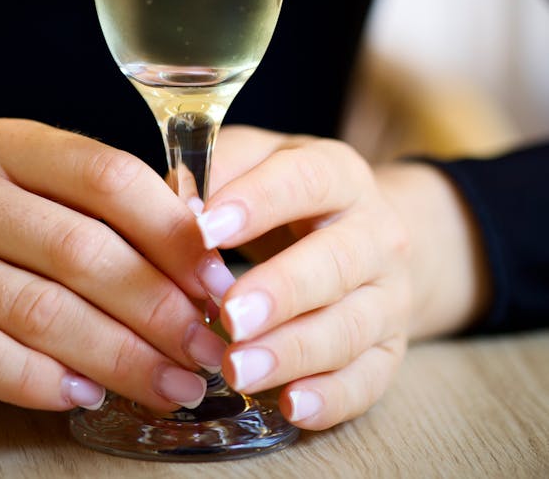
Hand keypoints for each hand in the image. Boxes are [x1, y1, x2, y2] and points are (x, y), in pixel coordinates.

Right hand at [0, 119, 230, 412]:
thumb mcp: (40, 194)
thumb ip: (110, 212)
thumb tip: (206, 261)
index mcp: (9, 145)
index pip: (106, 175)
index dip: (172, 231)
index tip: (218, 281)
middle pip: (81, 249)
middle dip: (158, 307)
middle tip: (209, 349)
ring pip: (39, 310)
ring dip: (119, 356)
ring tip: (173, 384)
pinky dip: (42, 382)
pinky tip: (88, 397)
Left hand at [196, 126, 411, 430]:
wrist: (367, 234)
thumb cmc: (290, 197)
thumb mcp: (258, 162)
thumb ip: (218, 170)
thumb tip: (175, 201)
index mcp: (339, 173)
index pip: (305, 180)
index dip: (257, 202)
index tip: (204, 230)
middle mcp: (376, 232)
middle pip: (336, 261)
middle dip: (281, 291)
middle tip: (228, 316)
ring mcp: (390, 294)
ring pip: (351, 326)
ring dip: (294, 352)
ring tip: (237, 370)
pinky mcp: (392, 349)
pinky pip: (369, 379)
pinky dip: (332, 398)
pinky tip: (290, 406)